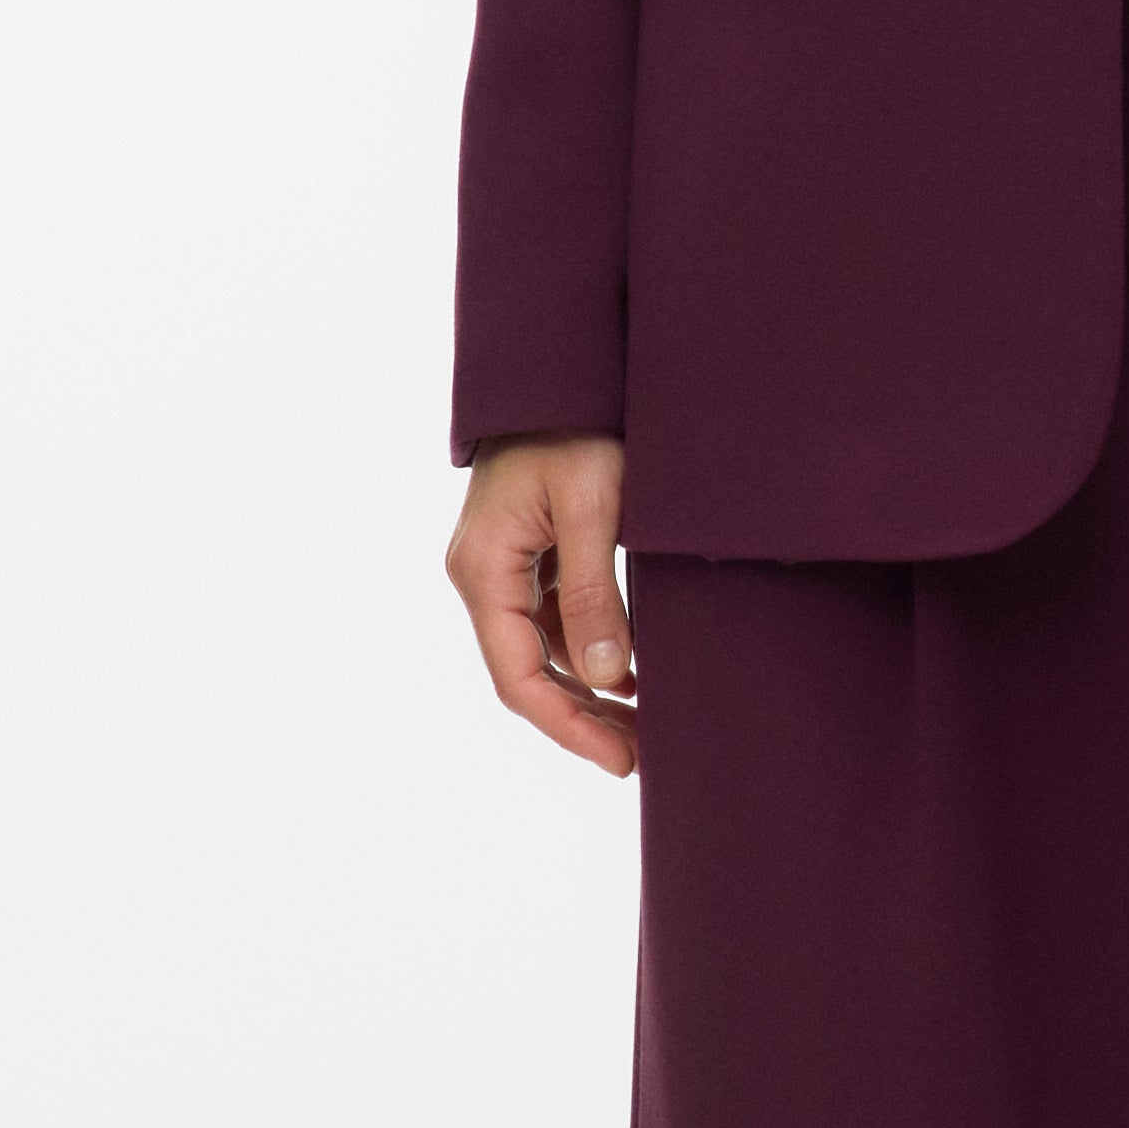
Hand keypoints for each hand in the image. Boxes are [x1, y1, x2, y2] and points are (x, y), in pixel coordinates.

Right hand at [451, 432, 636, 775]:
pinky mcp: (529, 555)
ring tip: (645, 726)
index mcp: (484, 569)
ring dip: (589, 692)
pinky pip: (553, 621)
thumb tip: (607, 678)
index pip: (519, 676)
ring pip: (541, 653)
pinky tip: (633, 674)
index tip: (620, 760)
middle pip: (526, 674)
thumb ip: (597, 594)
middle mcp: (483, 575)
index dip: (569, 727)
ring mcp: (503, 567)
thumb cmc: (575, 426)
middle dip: (583, 720)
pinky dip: (590, 652)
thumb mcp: (594, 507)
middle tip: (643, 756)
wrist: (561, 366)